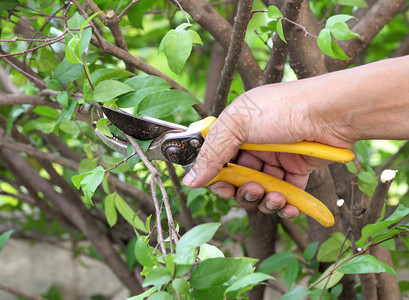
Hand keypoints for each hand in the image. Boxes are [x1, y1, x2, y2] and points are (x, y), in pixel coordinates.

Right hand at [182, 82, 354, 216]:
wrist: (330, 113)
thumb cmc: (283, 109)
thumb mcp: (238, 124)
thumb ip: (212, 153)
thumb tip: (190, 180)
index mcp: (236, 130)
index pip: (217, 160)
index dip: (216, 178)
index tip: (221, 187)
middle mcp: (253, 146)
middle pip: (237, 180)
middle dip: (242, 191)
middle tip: (252, 189)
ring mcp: (275, 160)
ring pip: (259, 191)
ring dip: (263, 200)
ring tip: (274, 197)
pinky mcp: (296, 171)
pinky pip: (284, 196)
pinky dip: (285, 206)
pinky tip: (289, 207)